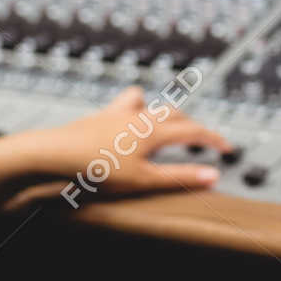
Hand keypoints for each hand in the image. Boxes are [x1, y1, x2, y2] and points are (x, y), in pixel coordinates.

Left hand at [28, 85, 234, 199]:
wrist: (52, 153)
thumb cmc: (95, 168)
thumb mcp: (143, 180)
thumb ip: (179, 176)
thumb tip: (212, 175)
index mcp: (153, 130)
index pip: (194, 130)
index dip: (214, 139)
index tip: (227, 148)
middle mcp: (137, 116)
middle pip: (174, 112)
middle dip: (191, 124)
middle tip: (201, 139)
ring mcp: (115, 114)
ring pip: (145, 100)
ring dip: (158, 108)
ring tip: (160, 122)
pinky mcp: (97, 118)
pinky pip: (120, 106)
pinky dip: (130, 111)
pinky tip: (123, 125)